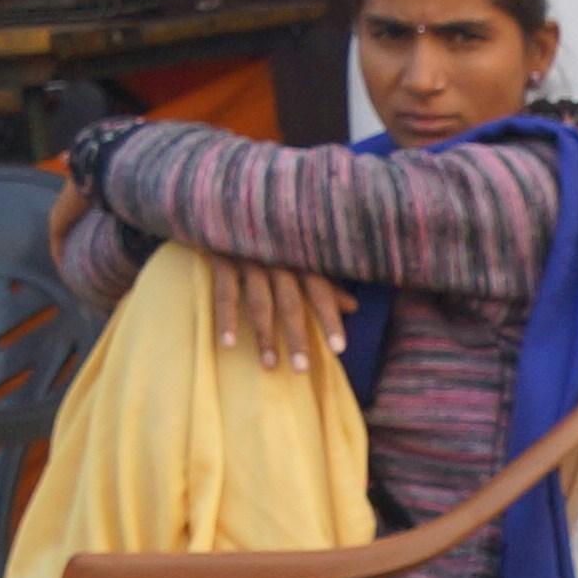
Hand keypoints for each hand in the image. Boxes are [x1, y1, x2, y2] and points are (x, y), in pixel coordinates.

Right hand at [204, 252, 346, 369]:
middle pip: (291, 303)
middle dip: (297, 337)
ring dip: (265, 335)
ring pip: (260, 302)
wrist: (226, 208)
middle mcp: (279, 260)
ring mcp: (251, 260)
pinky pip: (225, 293)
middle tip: (302, 369)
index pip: (321, 292)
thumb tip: (354, 306)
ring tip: (269, 365)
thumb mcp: (301, 257)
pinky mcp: (223, 260)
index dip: (330, 320)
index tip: (338, 349)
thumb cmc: (273, 240)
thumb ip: (326, 283)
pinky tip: (228, 344)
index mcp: (302, 260)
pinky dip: (226, 319)